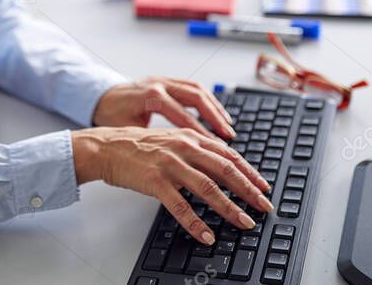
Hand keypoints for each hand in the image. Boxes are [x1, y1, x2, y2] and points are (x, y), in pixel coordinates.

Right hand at [71, 127, 272, 243]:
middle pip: (225, 170)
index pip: (228, 155)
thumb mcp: (172, 140)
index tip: (263, 187)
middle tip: (264, 206)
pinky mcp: (155, 181)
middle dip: (248, 190)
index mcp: (191, 137)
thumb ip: (196, 149)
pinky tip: (206, 234)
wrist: (107, 147)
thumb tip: (222, 165)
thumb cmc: (139, 146)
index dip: (249, 172)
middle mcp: (184, 147)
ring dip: (229, 207)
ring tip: (244, 222)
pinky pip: (180, 206)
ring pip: (208, 188)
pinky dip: (196, 222)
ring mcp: (170, 164)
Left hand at [92, 76, 236, 139]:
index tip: (213, 146)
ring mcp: (165, 80)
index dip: (200, 132)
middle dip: (215, 118)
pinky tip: (217, 114)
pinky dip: (208, 101)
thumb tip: (170, 162)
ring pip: (198, 91)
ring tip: (228, 127)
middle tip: (228, 135)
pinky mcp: (168, 81)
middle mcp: (160, 85)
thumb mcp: (128, 131)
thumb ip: (151, 143)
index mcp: (149, 97)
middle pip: (196, 98)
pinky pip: (193, 88)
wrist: (99, 97)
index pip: (181, 115)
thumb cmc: (111, 117)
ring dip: (215, 109)